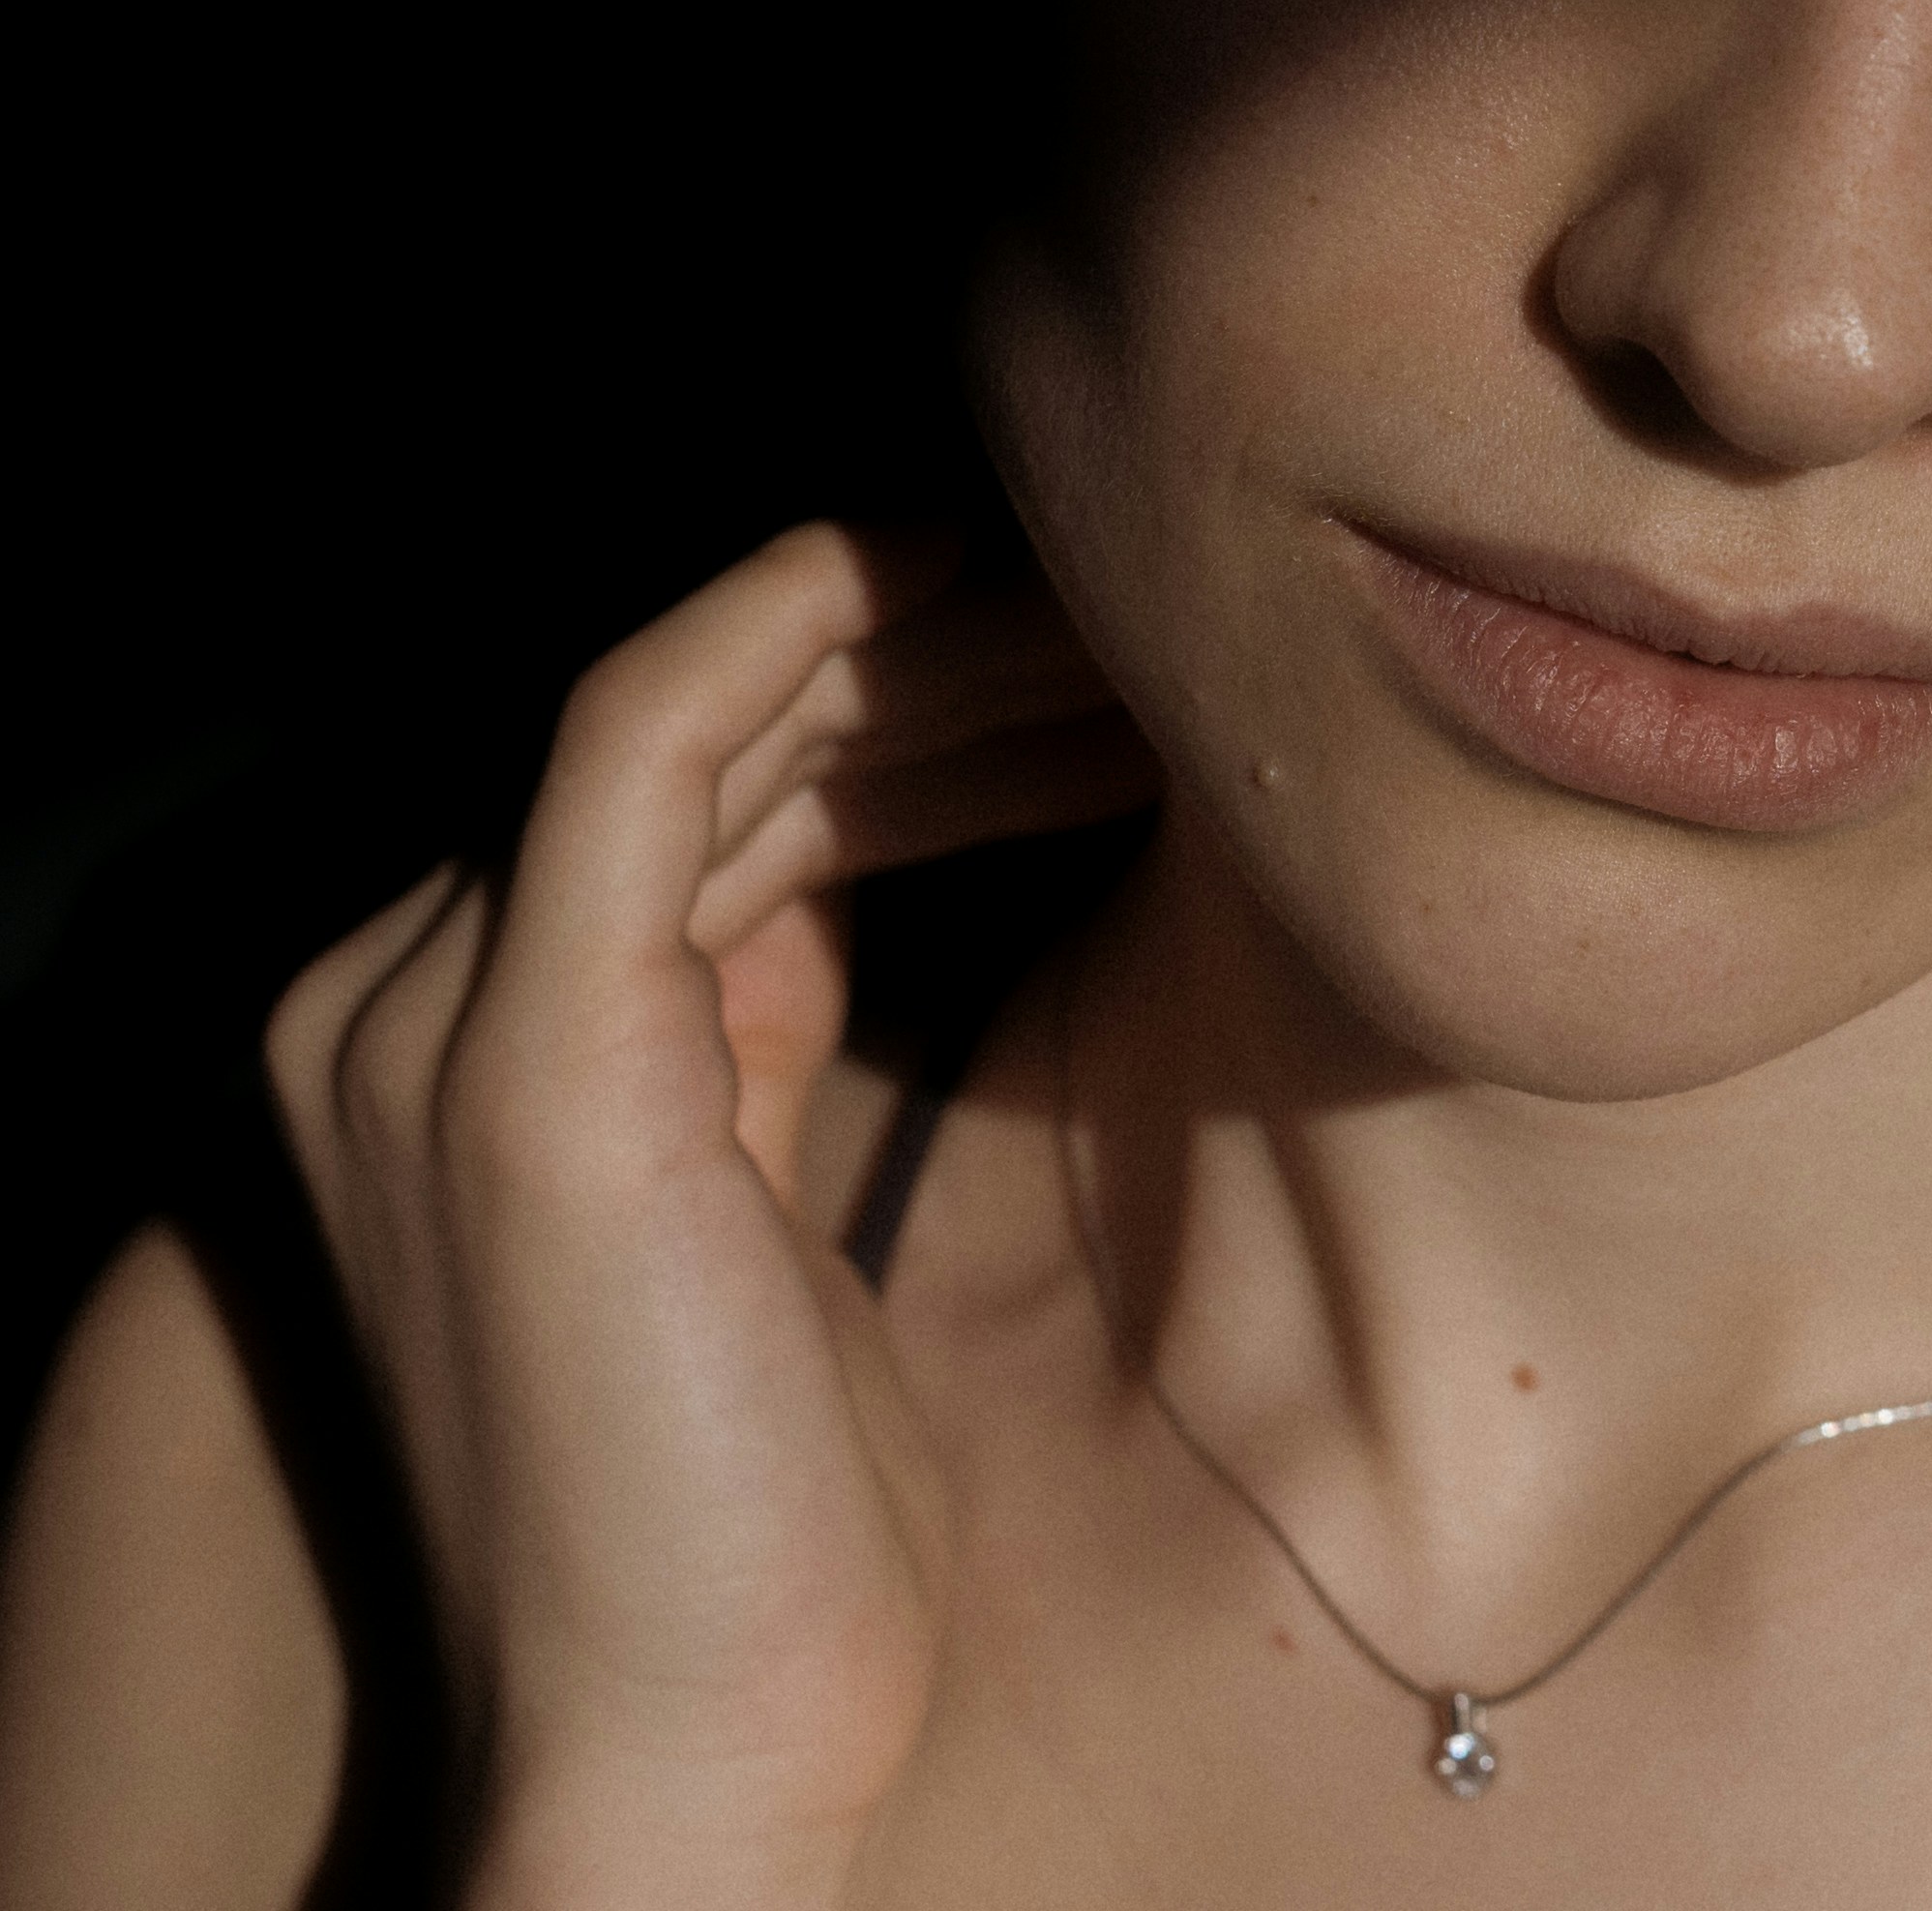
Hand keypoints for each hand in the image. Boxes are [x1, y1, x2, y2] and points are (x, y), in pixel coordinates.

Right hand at [266, 524, 1154, 1909]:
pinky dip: (786, 625)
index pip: (680, 796)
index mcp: (476, 1053)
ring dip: (914, 639)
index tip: (1077, 657)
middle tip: (1131, 613)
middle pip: (691, 740)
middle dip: (920, 651)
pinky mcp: (528, 1065)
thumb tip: (879, 857)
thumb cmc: (769, 1526)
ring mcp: (438, 1028)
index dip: (877, 695)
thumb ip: (766, 1033)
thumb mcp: (767, 1212)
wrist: (691, 1756)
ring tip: (1118, 628)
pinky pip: (644, 740)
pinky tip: (939, 574)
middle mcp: (401, 1013)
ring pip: (690, 712)